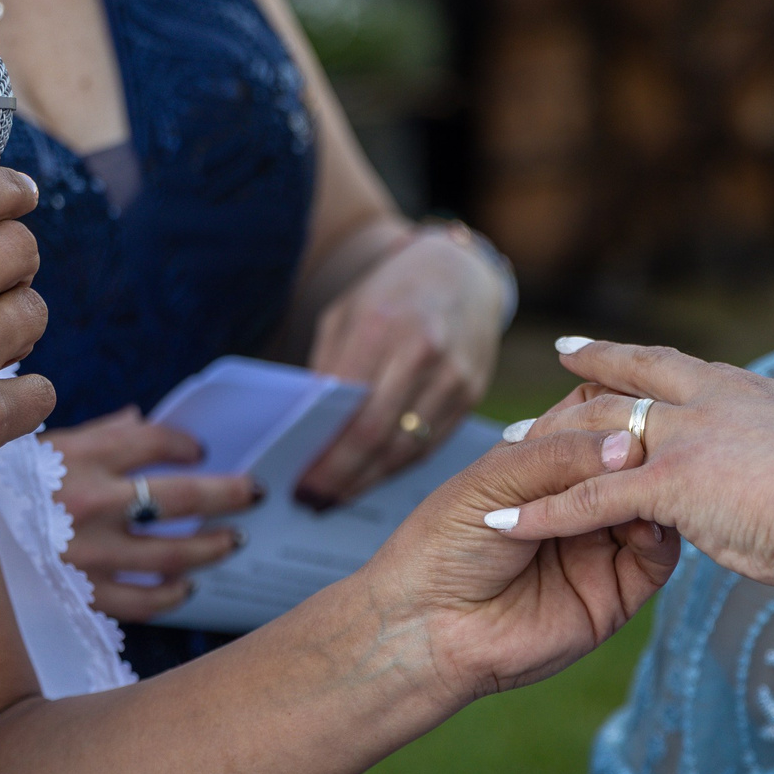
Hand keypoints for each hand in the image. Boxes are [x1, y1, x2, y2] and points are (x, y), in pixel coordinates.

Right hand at [47, 407, 262, 619]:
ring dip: (212, 547)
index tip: (201, 452)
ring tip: (234, 540)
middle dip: (228, 494)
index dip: (185, 445)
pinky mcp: (79, 596)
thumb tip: (138, 421)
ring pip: (172, 555)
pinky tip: (185, 586)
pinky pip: (141, 602)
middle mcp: (89, 504)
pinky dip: (170, 596)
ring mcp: (88, 554)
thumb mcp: (40, 450)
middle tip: (256, 493)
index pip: (153, 442)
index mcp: (78, 459)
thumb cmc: (2, 490)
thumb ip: (94, 434)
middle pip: (181, 497)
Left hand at [297, 230, 504, 507]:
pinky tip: (372, 477)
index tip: (299, 484)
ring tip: (337, 497)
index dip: (325, 458)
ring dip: (369, 480)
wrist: (460, 272)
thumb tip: (306, 433)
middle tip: (312, 501)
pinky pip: (432, 444)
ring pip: (408, 449)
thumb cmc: (390, 293)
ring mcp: (456, 376)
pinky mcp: (474, 393)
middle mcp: (424, 353)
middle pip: (378, 437)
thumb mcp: (346, 315)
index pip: (351, 413)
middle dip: (342, 478)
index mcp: (383, 327)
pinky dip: (398, 466)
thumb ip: (328, 368)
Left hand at [359, 426, 679, 708]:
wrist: (427, 628)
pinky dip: (660, 539)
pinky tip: (644, 527)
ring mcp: (601, 544)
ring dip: (655, 492)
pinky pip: (657, 560)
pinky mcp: (616, 592)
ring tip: (647, 486)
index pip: (600, 415)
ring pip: (653, 505)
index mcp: (546, 461)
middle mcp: (580, 499)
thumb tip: (631, 445)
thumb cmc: (444, 544)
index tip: (634, 395)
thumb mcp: (496, 480)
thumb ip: (560, 455)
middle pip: (636, 460)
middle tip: (648, 444)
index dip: (619, 402)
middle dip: (647, 448)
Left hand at [488, 341, 773, 583]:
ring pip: (595, 435)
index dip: (631, 360)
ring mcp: (684, 440)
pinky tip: (508, 523)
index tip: (596, 353)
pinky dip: (545, 512)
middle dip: (581, 384)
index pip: (674, 369)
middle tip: (548, 380)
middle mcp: (708, 404)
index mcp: (747, 393)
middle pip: (625, 385)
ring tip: (504, 450)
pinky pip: (589, 500)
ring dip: (547, 444)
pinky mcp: (666, 485)